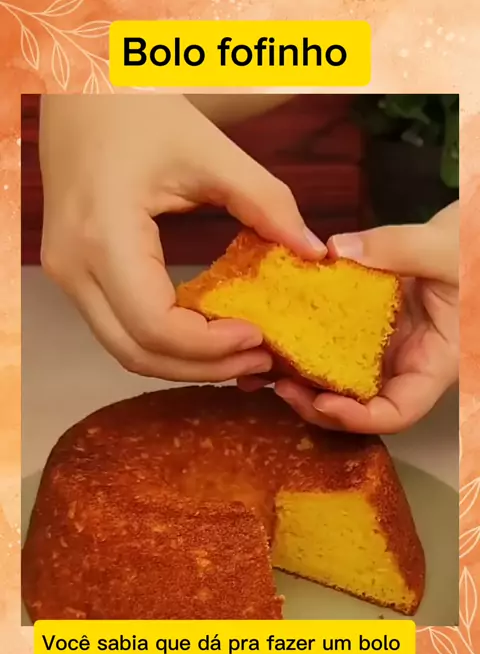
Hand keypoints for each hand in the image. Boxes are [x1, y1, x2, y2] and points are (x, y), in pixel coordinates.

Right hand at [40, 95, 324, 381]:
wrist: (83, 94)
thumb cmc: (140, 112)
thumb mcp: (210, 152)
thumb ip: (267, 203)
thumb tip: (314, 253)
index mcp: (102, 235)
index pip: (155, 325)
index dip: (211, 347)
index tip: (260, 338)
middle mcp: (73, 267)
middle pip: (138, 353)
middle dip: (204, 368)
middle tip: (259, 360)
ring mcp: (67, 276)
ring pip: (126, 351)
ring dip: (186, 363)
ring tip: (240, 353)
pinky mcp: (76, 277)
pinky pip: (122, 329)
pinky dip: (167, 344)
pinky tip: (208, 332)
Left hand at [239, 202, 458, 433]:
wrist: (461, 242)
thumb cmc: (469, 253)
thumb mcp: (445, 250)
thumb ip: (398, 248)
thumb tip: (337, 250)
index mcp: (432, 364)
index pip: (397, 413)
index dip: (359, 418)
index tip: (323, 402)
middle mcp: (402, 366)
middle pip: (358, 406)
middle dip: (316, 405)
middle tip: (280, 385)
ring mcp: (380, 350)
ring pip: (337, 380)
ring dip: (300, 379)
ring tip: (266, 364)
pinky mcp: (361, 331)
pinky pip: (329, 345)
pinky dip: (302, 345)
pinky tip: (275, 334)